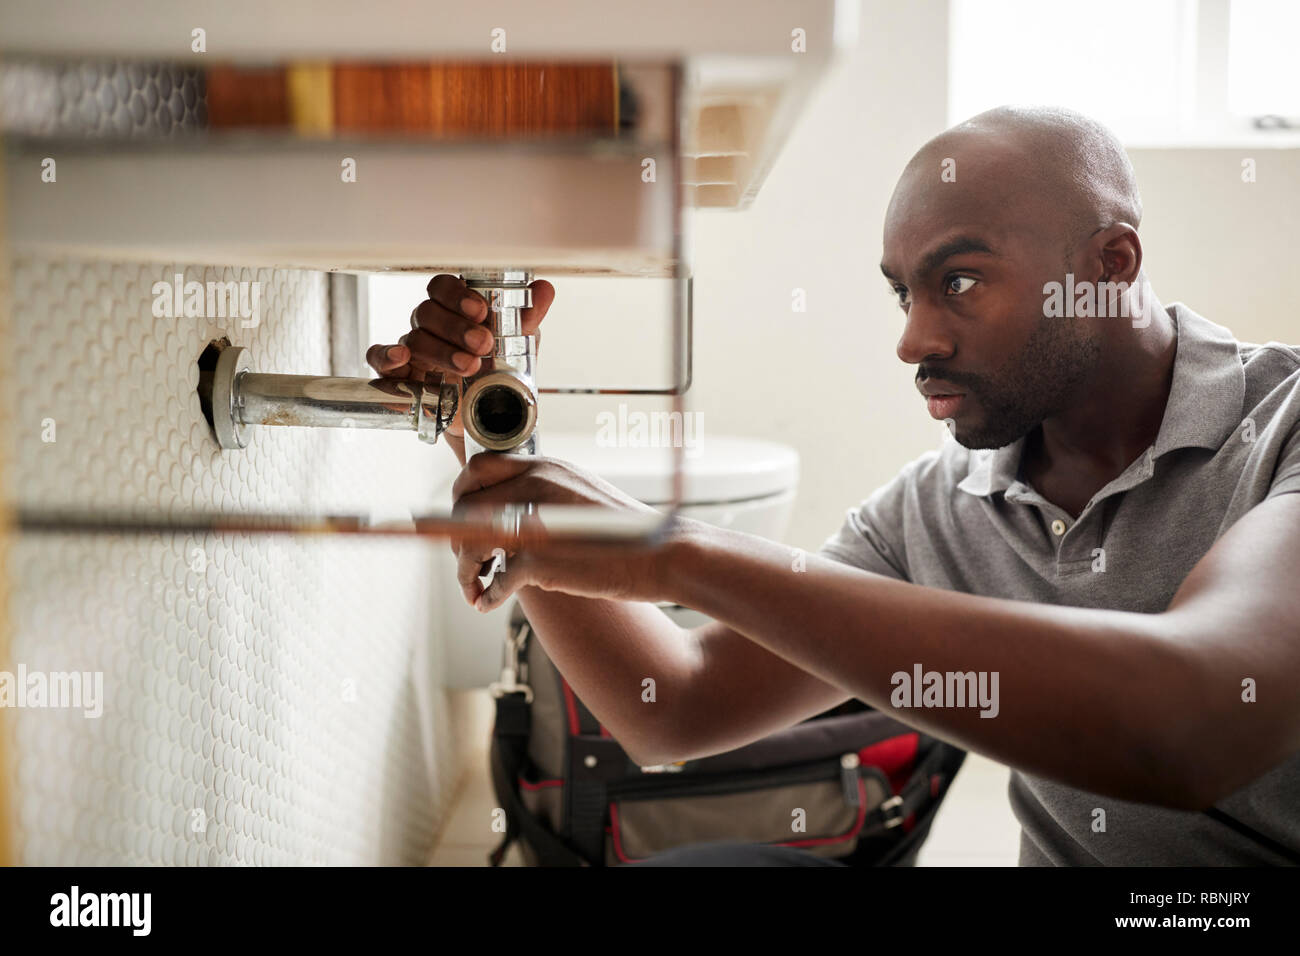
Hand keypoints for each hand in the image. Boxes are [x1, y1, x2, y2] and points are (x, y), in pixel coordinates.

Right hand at [365, 273, 554, 447]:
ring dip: (441, 351)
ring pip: (414, 338)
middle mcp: (431, 326)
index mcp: (455, 311)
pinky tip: (402, 358)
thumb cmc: (497, 373)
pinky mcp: (401, 377)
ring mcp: (414, 350)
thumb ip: (527, 318)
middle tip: (483, 344)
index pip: (443, 287)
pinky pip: (380, 359)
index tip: (480, 311)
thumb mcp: (518, 346)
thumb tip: (544, 289)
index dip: (458, 295)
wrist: (489, 419)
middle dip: (456, 328)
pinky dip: (386, 356)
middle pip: (428, 311)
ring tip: (469, 367)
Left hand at [450, 453, 677, 611]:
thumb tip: (509, 508)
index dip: (461, 495)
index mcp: (545, 466)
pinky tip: (487, 603)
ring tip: (475, 587)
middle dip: (454, 536)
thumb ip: (544, 493)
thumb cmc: (626, 532)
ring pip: (469, 541)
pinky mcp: (541, 559)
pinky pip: (497, 579)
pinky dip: (487, 594)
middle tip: (470, 560)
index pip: (477, 468)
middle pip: (464, 505)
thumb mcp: (581, 494)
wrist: (663, 553)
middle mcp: (535, 486)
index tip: (461, 519)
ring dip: (465, 570)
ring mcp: (536, 521)